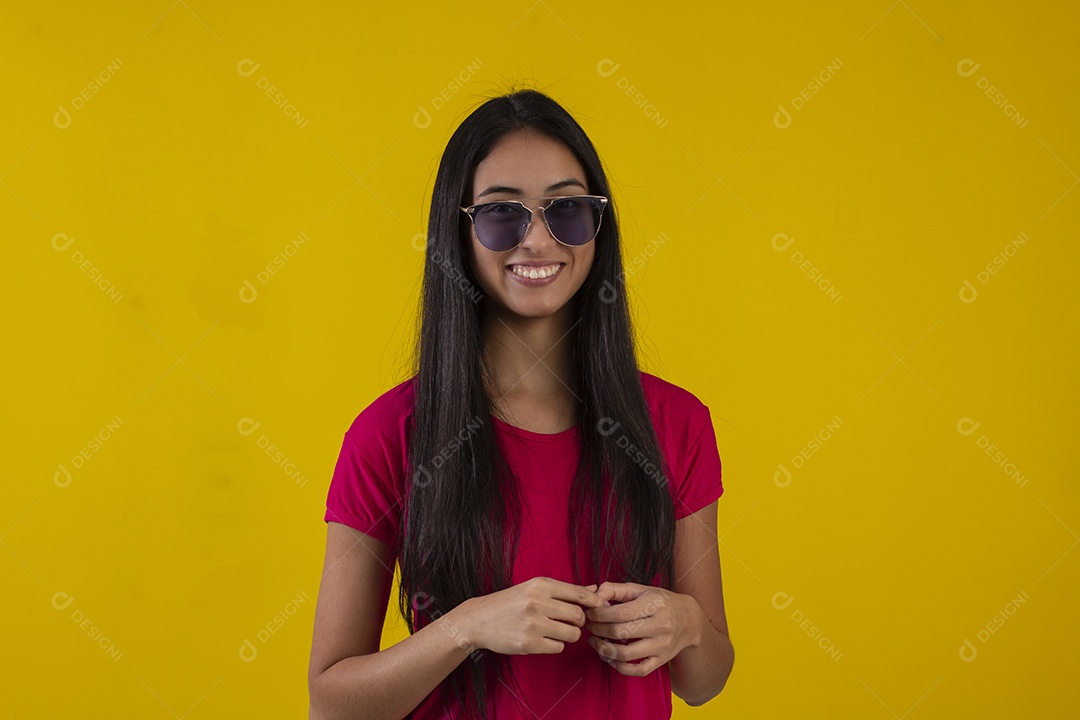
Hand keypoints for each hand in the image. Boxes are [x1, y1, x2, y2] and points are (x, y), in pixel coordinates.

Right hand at [458, 577, 610, 655]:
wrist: (479, 619)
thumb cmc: (510, 602)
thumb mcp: (534, 589)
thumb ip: (564, 591)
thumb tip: (595, 591)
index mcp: (541, 585)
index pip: (579, 593)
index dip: (594, 602)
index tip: (599, 607)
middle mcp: (538, 603)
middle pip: (578, 616)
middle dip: (578, 621)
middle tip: (569, 621)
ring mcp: (533, 624)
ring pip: (572, 634)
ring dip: (569, 634)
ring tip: (556, 630)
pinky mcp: (529, 643)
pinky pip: (558, 647)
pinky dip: (555, 645)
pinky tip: (543, 638)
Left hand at [584, 581, 698, 675]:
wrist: (690, 620)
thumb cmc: (661, 602)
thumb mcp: (641, 589)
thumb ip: (615, 589)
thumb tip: (595, 596)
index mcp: (654, 604)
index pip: (619, 613)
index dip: (599, 614)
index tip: (590, 613)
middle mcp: (660, 626)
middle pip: (620, 632)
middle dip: (598, 629)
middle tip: (590, 625)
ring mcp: (661, 646)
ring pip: (626, 654)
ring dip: (603, 649)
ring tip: (595, 641)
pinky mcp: (661, 660)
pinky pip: (637, 670)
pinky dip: (618, 666)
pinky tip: (609, 657)